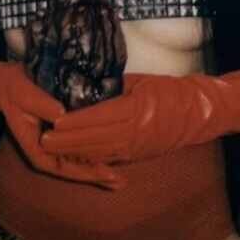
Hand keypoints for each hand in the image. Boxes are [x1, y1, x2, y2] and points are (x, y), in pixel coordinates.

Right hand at [0, 68, 125, 187]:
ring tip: (120, 179)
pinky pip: (79, 148)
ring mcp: (55, 145)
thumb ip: (43, 105)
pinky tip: (112, 155)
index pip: (63, 167)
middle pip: (75, 169)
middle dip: (97, 176)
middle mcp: (48, 151)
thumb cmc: (16, 90)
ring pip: (79, 162)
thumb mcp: (26, 95)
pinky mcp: (62, 135)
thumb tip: (63, 115)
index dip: (84, 173)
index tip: (104, 175)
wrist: (8, 84)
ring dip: (99, 169)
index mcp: (37, 148)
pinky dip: (95, 153)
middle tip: (120, 183)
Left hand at [42, 74, 202, 162]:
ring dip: (73, 152)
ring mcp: (134, 147)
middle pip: (94, 139)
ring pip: (98, 152)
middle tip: (42, 139)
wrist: (197, 113)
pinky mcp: (135, 155)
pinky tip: (72, 156)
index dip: (76, 121)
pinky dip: (88, 158)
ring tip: (51, 149)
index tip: (55, 121)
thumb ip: (114, 86)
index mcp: (134, 110)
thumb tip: (87, 87)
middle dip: (67, 140)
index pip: (99, 117)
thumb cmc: (170, 91)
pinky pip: (108, 158)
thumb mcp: (141, 81)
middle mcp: (133, 133)